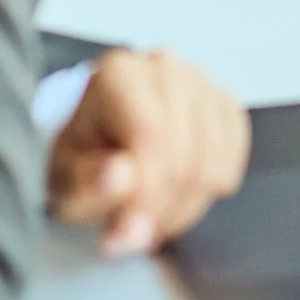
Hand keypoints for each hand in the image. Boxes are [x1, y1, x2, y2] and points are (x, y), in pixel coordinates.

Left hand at [47, 50, 250, 254]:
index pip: (152, 137)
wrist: (101, 139)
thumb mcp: (66, 177)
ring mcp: (202, 83)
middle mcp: (165, 68)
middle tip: (136, 232)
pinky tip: (178, 194)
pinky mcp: (226, 105)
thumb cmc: (84, 156)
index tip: (127, 231)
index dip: (145, 195)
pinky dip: (208, 192)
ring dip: (184, 208)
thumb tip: (120, 179)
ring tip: (154, 216)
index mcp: (119, 74)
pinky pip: (232, 162)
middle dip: (161, 209)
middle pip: (185, 157)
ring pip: (212, 167)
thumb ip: (87, 182)